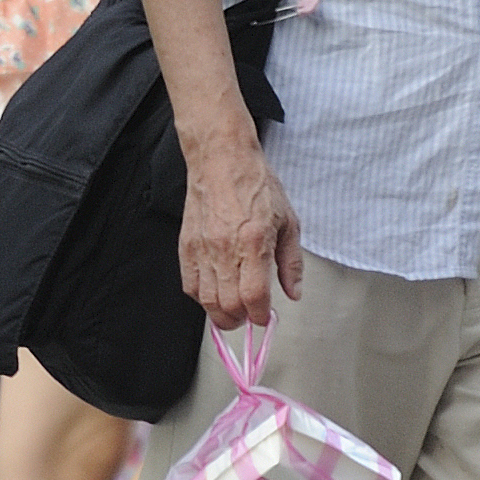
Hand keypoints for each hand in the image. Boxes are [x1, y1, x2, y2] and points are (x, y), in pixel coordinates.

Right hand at [179, 123, 304, 330]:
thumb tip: (293, 292)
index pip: (254, 296)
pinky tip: (214, 295)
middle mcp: (225, 248)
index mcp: (254, 241)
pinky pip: (189, 284)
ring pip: (207, 300)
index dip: (260, 315)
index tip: (265, 317)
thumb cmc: (256, 185)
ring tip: (233, 312)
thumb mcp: (288, 221)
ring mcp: (202, 248)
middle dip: (241, 320)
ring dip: (221, 314)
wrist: (222, 160)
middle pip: (228, 304)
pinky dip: (201, 298)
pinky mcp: (186, 245)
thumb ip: (290, 262)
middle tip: (250, 317)